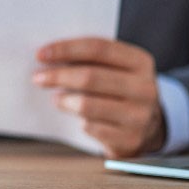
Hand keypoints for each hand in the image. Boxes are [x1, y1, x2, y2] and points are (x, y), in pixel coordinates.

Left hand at [33, 37, 164, 157]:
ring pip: (88, 105)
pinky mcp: (130, 140)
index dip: (66, 49)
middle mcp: (145, 88)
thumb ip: (92, 59)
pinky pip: (92, 128)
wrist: (150, 127)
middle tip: (37, 78)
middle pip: (90, 77)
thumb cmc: (121, 89)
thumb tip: (50, 56)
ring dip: (64, 100)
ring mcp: (139, 116)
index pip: (98, 48)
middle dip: (58, 76)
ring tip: (55, 98)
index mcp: (140, 61)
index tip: (41, 54)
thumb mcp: (118, 69)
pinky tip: (76, 118)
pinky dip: (79, 121)